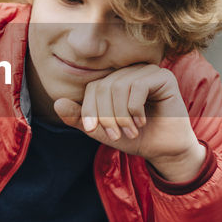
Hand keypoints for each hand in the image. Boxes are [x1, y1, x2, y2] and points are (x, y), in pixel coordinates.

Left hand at [52, 64, 205, 182]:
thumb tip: (57, 104)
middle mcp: (130, 72)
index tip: (94, 131)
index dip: (89, 109)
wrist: (163, 149)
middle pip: (104, 86)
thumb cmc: (135, 137)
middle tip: (116, 135)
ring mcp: (147, 71)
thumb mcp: (102, 130)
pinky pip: (138, 86)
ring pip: (120, 86)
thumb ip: (80, 118)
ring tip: (130, 131)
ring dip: (121, 115)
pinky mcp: (163, 77)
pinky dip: (135, 109)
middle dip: (106, 115)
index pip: (92, 87)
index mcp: (114, 81)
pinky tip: (142, 122)